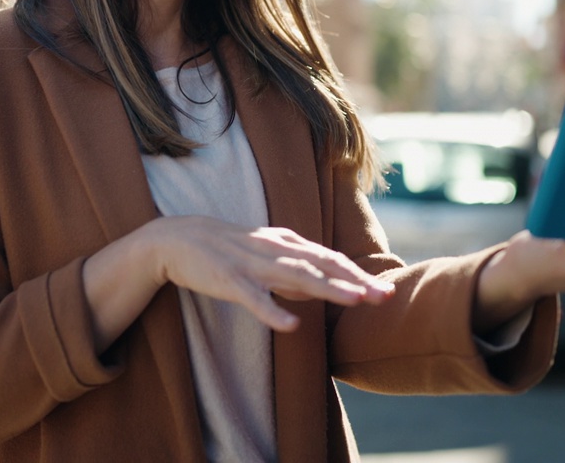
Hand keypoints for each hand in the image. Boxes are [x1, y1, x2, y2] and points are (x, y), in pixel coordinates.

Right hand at [143, 216, 394, 331]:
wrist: (177, 239)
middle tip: (385, 296)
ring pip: (295, 276)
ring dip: (327, 288)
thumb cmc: (226, 250)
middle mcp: (274, 250)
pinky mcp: (229, 280)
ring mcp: (252, 265)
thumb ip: (294, 270)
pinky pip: (254, 298)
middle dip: (355, 280)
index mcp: (285, 244)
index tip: (387, 291)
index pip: (329, 259)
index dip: (358, 274)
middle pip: (322, 265)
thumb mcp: (266, 255)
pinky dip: (273, 311)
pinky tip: (291, 325)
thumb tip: (325, 286)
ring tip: (355, 300)